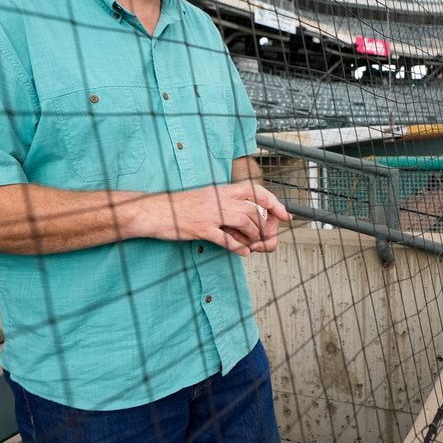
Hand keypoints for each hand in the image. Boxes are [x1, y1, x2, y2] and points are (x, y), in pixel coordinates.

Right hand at [135, 183, 291, 255]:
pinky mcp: (201, 228)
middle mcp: (219, 199)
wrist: (155, 210)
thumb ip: (226, 203)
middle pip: (254, 211)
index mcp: (222, 190)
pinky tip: (243, 253)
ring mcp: (211, 213)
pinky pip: (226, 239)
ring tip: (253, 246)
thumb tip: (246, 216)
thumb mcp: (206, 197)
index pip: (256, 191)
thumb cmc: (180, 206)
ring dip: (254, 237)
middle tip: (267, 239)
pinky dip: (238, 247)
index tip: (286, 215)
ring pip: (245, 223)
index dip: (274, 203)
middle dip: (265, 228)